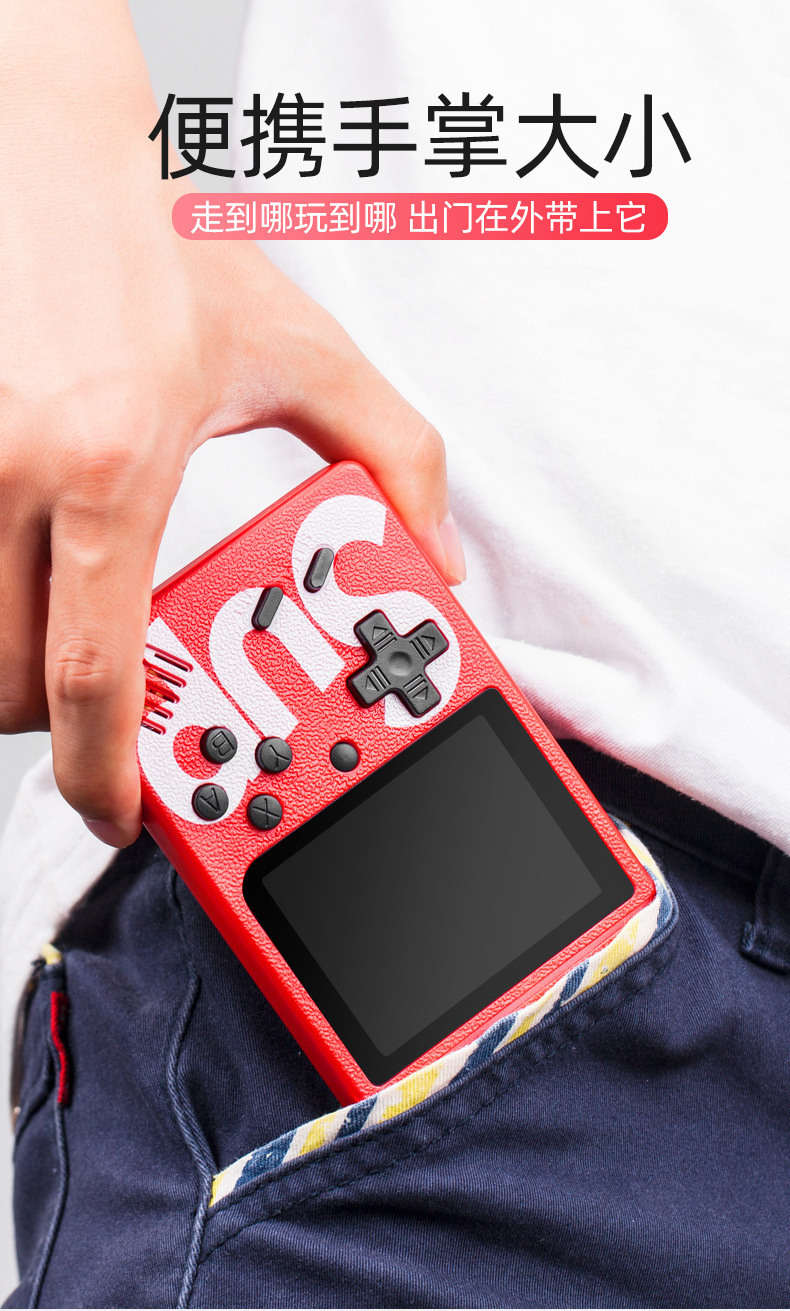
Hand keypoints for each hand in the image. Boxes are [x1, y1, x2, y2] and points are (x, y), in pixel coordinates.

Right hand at [0, 0, 464, 847]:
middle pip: (9, 680)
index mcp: (112, 460)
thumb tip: (436, 558)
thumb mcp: (300, 353)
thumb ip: (391, 456)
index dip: (104, 772)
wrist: (44, 152)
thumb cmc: (158, 251)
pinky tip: (31, 568)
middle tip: (105, 717)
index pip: (93, 673)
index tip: (121, 810)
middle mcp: (13, 466)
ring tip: (69, 637)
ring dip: (16, 670)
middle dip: (62, 727)